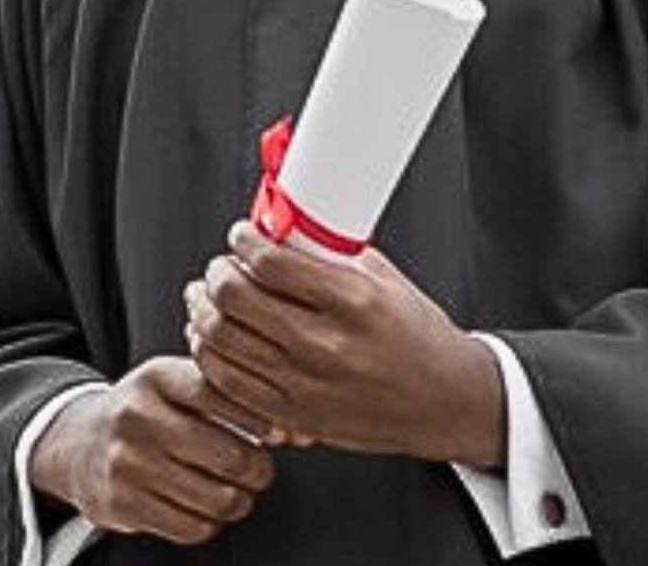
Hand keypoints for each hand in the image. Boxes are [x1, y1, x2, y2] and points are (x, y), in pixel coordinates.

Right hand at [28, 356, 275, 545]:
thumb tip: (292, 430)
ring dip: (239, 500)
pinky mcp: (121, 505)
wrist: (79, 443)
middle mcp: (137, 416)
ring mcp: (125, 462)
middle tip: (262, 471)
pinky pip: (188, 526)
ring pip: (212, 496)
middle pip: (226, 453)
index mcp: (157, 376)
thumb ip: (228, 393)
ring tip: (242, 493)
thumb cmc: (148, 409)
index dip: (261, 418)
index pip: (224, 394)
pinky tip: (210, 509)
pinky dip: (210, 523)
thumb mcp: (176, 382)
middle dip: (258, 468)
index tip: (280, 433)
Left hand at [185, 221, 505, 468]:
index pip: (274, 264)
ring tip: (207, 298)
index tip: (240, 235)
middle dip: (218, 274)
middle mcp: (328, 345)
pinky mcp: (296, 418)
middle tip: (221, 265)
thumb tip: (287, 228)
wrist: (442, 399)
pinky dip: (213, 358)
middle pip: (238, 302)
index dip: (244, 242)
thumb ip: (334, 256)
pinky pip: (231, 387)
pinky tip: (214, 340)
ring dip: (205, 313)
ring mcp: (308, 386)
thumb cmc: (416, 335)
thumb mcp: (384, 280)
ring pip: (225, 344)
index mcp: (354, 301)